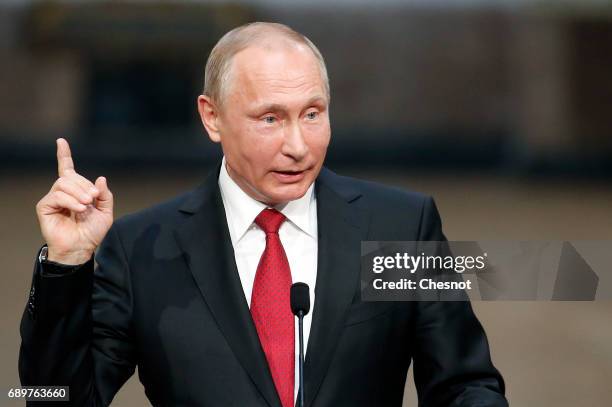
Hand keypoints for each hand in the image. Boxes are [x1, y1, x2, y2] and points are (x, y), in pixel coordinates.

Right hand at [36, 138, 113, 264]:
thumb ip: (105, 195)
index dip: (64, 155)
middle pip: (71, 176)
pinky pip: (57, 195)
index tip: (61, 141)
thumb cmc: (92, 232)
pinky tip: (79, 209)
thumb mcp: (106, 212)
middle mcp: (63, 192)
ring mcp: (53, 199)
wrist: (81, 247)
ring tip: (86, 206)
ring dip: (78, 193)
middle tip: (93, 199)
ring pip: (64, 184)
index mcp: (77, 191)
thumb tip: (100, 178)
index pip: (67, 168)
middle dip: (85, 185)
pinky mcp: (45, 207)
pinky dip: (70, 201)